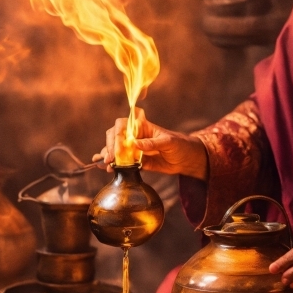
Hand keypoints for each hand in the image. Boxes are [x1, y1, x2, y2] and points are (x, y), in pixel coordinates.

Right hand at [92, 108, 207, 179]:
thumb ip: (152, 143)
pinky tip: (105, 168)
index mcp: (142, 126)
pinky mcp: (136, 161)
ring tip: (107, 164)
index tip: (118, 144)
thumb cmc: (180, 145)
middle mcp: (136, 136)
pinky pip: (122, 162)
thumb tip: (134, 144)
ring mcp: (135, 149)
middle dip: (111, 145)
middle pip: (116, 136)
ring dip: (109, 155)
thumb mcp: (168, 142)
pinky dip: (113, 164)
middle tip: (111, 158)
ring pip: (116, 149)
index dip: (118, 132)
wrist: (187, 160)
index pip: (124, 124)